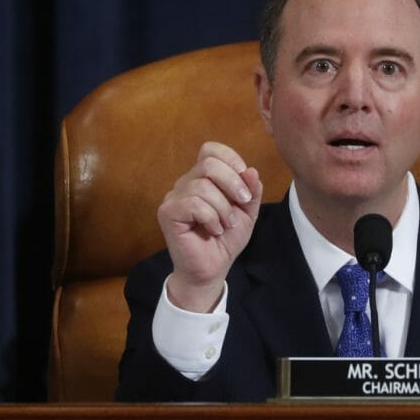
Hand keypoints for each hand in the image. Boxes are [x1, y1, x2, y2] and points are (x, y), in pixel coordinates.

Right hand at [156, 142, 262, 311]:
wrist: (212, 269)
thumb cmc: (226, 240)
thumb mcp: (247, 213)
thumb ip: (251, 191)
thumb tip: (251, 171)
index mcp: (203, 178)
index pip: (210, 150)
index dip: (230, 158)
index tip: (245, 176)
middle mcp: (185, 183)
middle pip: (209, 163)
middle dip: (232, 182)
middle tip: (242, 203)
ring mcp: (174, 197)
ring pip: (203, 186)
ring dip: (223, 208)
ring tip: (226, 225)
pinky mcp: (167, 213)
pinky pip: (193, 204)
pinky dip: (211, 217)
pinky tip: (213, 230)